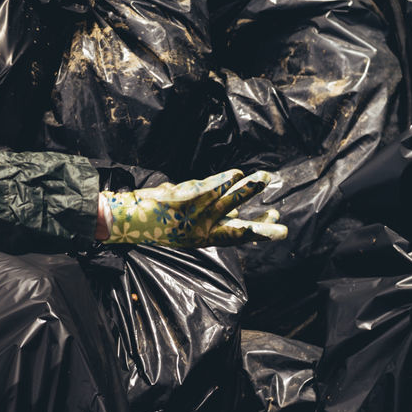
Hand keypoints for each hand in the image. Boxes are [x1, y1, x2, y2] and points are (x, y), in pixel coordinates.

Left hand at [100, 170, 287, 247]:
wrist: (131, 220)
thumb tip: (238, 213)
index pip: (237, 238)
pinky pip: (213, 186)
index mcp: (204, 238)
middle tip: (281, 221)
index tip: (278, 229)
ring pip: (230, 200)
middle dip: (262, 227)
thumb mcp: (186, 228)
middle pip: (240, 228)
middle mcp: (204, 229)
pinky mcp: (190, 197)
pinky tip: (238, 173)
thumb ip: (211, 221)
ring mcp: (197, 213)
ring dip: (250, 188)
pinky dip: (226, 179)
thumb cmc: (157, 221)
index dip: (259, 235)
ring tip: (267, 178)